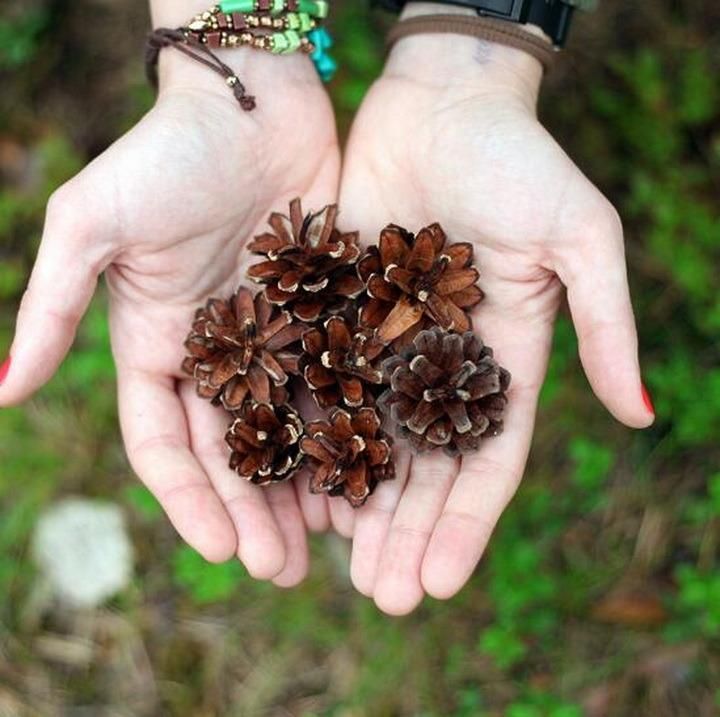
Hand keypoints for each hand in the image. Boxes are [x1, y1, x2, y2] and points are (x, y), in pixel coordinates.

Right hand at [0, 44, 338, 585]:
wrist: (251, 101)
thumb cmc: (166, 154)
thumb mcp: (93, 226)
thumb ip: (53, 307)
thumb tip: (3, 390)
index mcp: (160, 344)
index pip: (166, 444)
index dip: (190, 500)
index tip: (222, 552)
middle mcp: (218, 351)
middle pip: (234, 451)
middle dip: (254, 512)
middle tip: (284, 570)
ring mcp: (275, 337)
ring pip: (290, 429)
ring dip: (306, 487)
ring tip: (332, 543)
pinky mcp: (325, 314)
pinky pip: (338, 384)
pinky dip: (350, 430)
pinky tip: (370, 473)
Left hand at [338, 15, 654, 613]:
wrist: (444, 103)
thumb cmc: (520, 161)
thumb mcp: (580, 238)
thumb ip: (606, 324)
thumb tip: (640, 413)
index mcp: (502, 359)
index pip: (485, 460)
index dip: (466, 524)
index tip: (438, 583)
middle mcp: (442, 364)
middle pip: (422, 466)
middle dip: (404, 532)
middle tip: (380, 597)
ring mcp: (387, 342)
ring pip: (367, 437)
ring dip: (354, 502)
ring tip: (332, 564)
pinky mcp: (338, 312)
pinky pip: (321, 383)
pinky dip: (309, 434)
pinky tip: (290, 484)